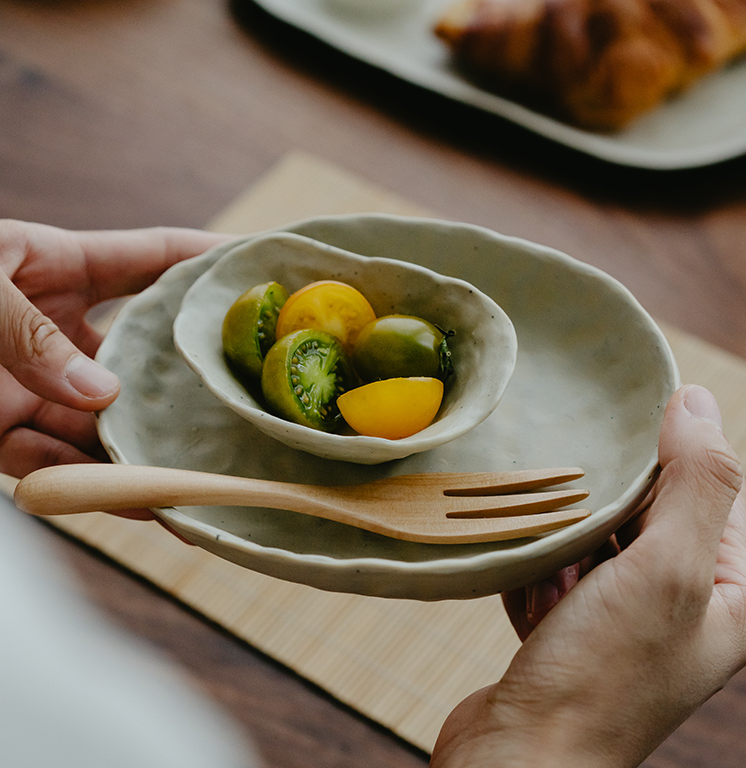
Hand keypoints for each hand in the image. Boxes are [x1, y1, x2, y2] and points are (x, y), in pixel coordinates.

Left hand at [0, 220, 230, 515]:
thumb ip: (29, 335)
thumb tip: (102, 398)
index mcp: (50, 264)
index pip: (152, 259)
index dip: (209, 262)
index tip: (265, 272)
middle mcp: (52, 328)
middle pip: (143, 351)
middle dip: (192, 370)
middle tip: (249, 389)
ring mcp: (29, 383)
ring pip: (107, 418)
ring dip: (150, 442)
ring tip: (206, 463)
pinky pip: (57, 463)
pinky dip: (93, 484)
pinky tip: (139, 500)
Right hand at [431, 384, 745, 767]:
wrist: (519, 759)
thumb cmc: (602, 676)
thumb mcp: (666, 571)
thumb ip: (694, 484)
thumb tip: (699, 401)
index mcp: (727, 595)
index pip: (714, 495)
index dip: (672, 460)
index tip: (625, 438)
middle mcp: (680, 607)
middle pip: (648, 514)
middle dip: (608, 503)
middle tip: (577, 498)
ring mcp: (622, 621)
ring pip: (596, 539)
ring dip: (565, 537)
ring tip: (549, 554)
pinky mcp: (571, 630)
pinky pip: (557, 570)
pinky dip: (539, 568)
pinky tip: (530, 588)